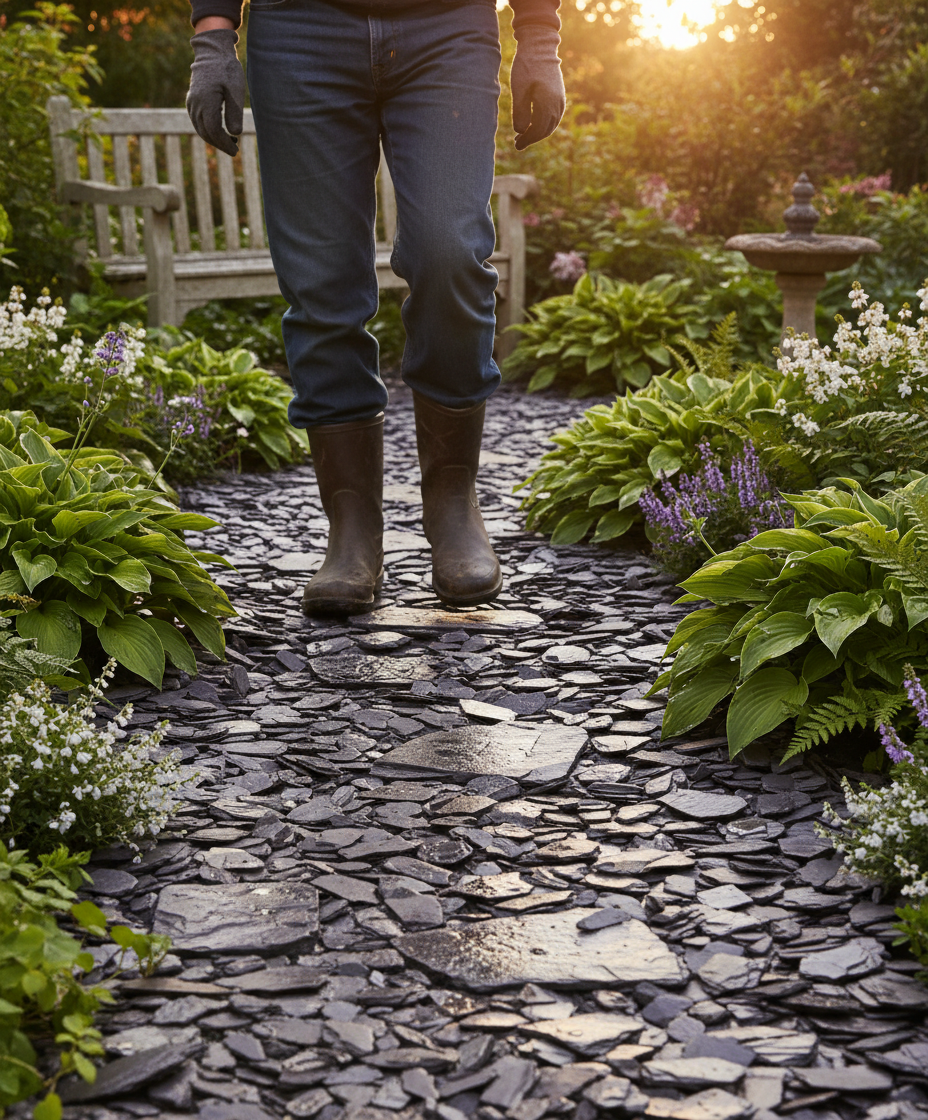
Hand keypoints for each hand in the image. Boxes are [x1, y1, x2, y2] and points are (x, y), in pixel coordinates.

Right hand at [186, 27, 244, 157]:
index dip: (224, 144)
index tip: (235, 152)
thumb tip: (234, 134)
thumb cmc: (227, 70)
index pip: (213, 130)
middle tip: (234, 150)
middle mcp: (195, 104)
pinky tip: (220, 131)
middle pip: (206, 132)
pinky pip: (197, 121)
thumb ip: (234, 113)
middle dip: (220, 144)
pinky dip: (207, 130)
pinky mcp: (192, 101)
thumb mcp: (236, 91)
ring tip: (230, 142)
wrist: (212, 52)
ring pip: (200, 129)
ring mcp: (191, 102)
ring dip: (214, 139)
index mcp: (206, 102)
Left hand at [510, 25, 565, 150]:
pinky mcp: (559, 96)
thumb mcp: (519, 89)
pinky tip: (534, 124)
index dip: (527, 140)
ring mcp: (560, 100)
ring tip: (524, 135)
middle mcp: (557, 105)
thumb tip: (521, 131)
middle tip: (518, 143)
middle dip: (532, 138)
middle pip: (545, 130)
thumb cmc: (526, 66)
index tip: (516, 145)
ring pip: (551, 124)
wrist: (540, 46)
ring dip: (538, 132)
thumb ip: (520, 112)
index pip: (538, 130)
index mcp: (548, 104)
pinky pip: (554, 116)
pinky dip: (544, 124)